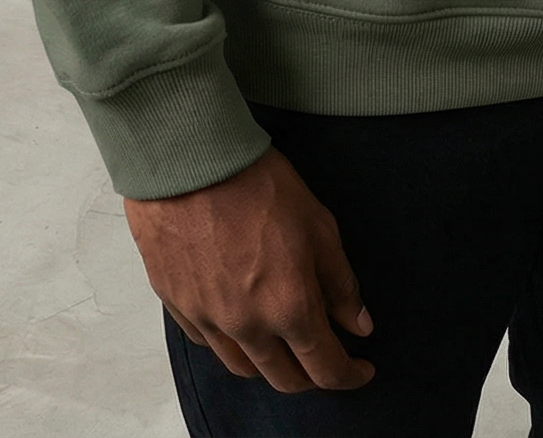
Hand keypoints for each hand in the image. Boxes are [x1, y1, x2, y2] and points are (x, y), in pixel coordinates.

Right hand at [124, 146, 374, 392]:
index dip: (350, 375)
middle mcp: (246, 326)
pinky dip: (234, 344)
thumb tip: (358, 324)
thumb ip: (340, 283)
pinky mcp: (179, 308)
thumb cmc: (259, 186)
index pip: (324, 367)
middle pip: (284, 379)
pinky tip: (245, 325)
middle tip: (327, 360)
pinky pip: (211, 344)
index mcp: (288, 307)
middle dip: (312, 377)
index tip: (363, 370)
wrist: (192, 165)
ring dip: (271, 366)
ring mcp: (208, 321)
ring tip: (288, 347)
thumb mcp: (319, 226)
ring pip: (244, 368)